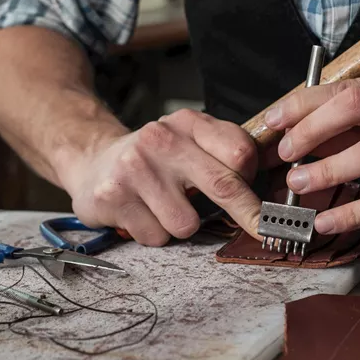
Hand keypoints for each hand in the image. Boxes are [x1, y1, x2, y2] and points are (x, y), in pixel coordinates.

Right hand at [62, 109, 261, 245]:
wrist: (92, 161)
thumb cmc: (153, 160)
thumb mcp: (188, 141)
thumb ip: (224, 155)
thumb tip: (267, 192)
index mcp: (187, 122)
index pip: (239, 152)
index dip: (254, 180)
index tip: (261, 199)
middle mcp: (161, 139)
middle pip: (223, 186)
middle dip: (247, 215)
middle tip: (261, 230)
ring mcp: (135, 168)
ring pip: (186, 223)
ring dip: (181, 225)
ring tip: (163, 208)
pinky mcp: (114, 197)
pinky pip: (156, 236)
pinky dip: (154, 233)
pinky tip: (141, 214)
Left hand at [262, 63, 359, 244]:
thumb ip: (355, 126)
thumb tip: (292, 133)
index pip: (350, 86)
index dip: (304, 103)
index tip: (274, 121)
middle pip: (356, 106)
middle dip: (310, 129)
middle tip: (285, 154)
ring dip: (324, 171)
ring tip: (296, 185)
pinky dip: (351, 212)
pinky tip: (326, 221)